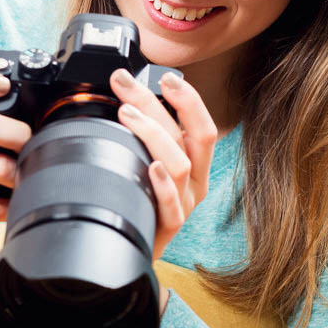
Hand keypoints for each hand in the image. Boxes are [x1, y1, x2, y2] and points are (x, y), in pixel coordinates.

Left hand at [109, 68, 217, 260]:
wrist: (126, 249)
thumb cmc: (137, 201)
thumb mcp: (145, 163)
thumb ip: (144, 136)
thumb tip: (125, 97)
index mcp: (194, 164)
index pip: (202, 126)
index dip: (188, 100)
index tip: (164, 77)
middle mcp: (194, 183)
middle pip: (189, 137)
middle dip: (158, 104)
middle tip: (126, 84)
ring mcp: (183, 207)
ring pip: (179, 165)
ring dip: (153, 134)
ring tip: (126, 114)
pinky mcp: (166, 229)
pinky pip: (171, 207)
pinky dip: (162, 185)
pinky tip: (150, 168)